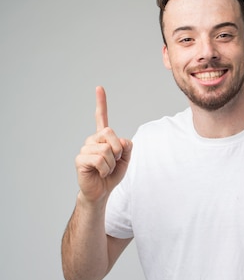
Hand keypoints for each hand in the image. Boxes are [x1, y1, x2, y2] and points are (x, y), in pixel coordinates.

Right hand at [75, 86, 132, 205]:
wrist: (101, 191)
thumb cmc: (111, 175)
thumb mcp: (125, 159)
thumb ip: (127, 147)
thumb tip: (120, 140)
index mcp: (102, 138)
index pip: (101, 117)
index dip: (101, 102)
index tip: (99, 87)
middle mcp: (92, 140)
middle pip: (110, 133)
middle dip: (118, 150)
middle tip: (113, 161)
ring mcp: (85, 149)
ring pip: (107, 150)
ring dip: (112, 164)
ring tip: (105, 170)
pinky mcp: (80, 159)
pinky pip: (100, 160)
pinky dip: (105, 170)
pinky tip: (99, 173)